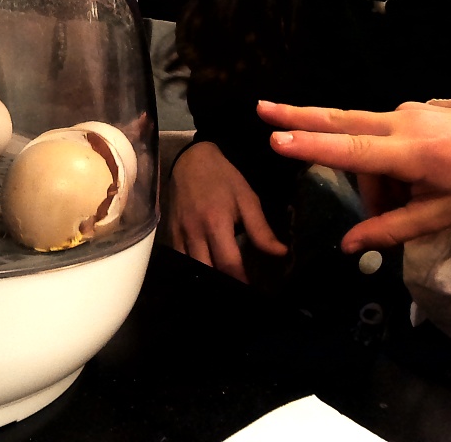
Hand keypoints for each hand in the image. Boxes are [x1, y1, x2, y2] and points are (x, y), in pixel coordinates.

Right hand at [167, 141, 287, 281]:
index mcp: (216, 223)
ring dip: (205, 278)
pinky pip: (178, 258)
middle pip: (207, 270)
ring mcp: (179, 234)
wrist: (191, 159)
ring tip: (221, 285)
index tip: (252, 291)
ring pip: (189, 268)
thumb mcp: (247, 199)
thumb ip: (261, 229)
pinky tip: (203, 272)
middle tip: (237, 290)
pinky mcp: (169, 233)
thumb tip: (280, 253)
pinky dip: (190, 268)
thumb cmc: (223, 178)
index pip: (229, 263)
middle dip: (223, 285)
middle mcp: (194, 232)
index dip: (241, 282)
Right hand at [257, 100, 450, 253]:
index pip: (355, 151)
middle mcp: (402, 124)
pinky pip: (375, 137)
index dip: (315, 147)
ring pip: (359, 139)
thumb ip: (392, 230)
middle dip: (298, 117)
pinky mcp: (403, 109)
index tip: (279, 140)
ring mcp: (402, 111)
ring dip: (364, 175)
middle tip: (261, 111)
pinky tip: (401, 183)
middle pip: (341, 121)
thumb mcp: (441, 217)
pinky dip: (377, 164)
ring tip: (391, 205)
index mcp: (415, 153)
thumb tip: (347, 246)